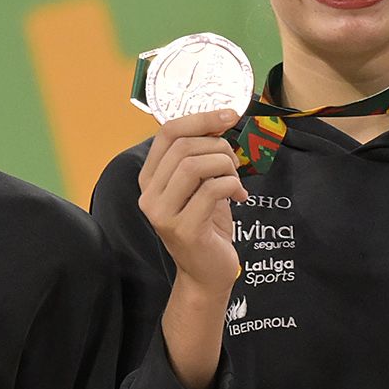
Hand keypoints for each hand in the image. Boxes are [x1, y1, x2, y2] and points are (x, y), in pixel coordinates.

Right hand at [138, 115, 246, 301]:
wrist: (208, 273)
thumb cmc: (207, 226)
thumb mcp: (202, 186)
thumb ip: (202, 157)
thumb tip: (221, 120)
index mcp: (150, 178)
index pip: (168, 133)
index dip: (201, 119)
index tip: (229, 115)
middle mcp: (149, 194)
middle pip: (183, 147)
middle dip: (218, 147)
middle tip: (234, 163)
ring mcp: (163, 213)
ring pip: (194, 165)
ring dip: (225, 166)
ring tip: (235, 180)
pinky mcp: (183, 228)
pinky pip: (211, 190)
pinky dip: (232, 186)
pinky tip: (239, 197)